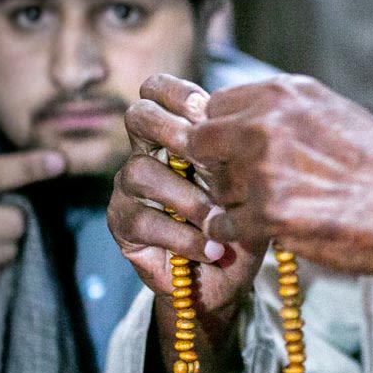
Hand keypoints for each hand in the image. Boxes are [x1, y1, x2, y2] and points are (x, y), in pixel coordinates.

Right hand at [108, 74, 265, 314]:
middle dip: (170, 129)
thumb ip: (240, 159)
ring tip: (218, 221)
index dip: (176, 93)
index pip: (159, 93)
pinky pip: (144, 220)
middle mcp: (147, 154)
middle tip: (204, 157)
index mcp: (177, 135)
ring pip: (141, 172)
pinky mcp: (122, 224)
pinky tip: (212, 248)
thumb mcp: (250, 188)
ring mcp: (129, 189)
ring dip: (187, 198)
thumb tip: (241, 133)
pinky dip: (184, 236)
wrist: (227, 279)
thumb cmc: (242, 224)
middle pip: (138, 117)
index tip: (205, 110)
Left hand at [188, 75, 372, 284]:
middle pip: (202, 142)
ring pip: (214, 188)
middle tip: (246, 187)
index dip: (223, 134)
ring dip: (234, 203)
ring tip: (274, 212)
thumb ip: (287, 116)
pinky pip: (225, 224)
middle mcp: (268, 123)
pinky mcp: (268, 213)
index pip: (216, 105)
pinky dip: (240, 234)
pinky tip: (271, 232)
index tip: (236, 154)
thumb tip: (247, 123)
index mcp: (286, 93)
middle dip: (217, 167)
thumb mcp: (336, 115)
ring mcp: (264, 168)